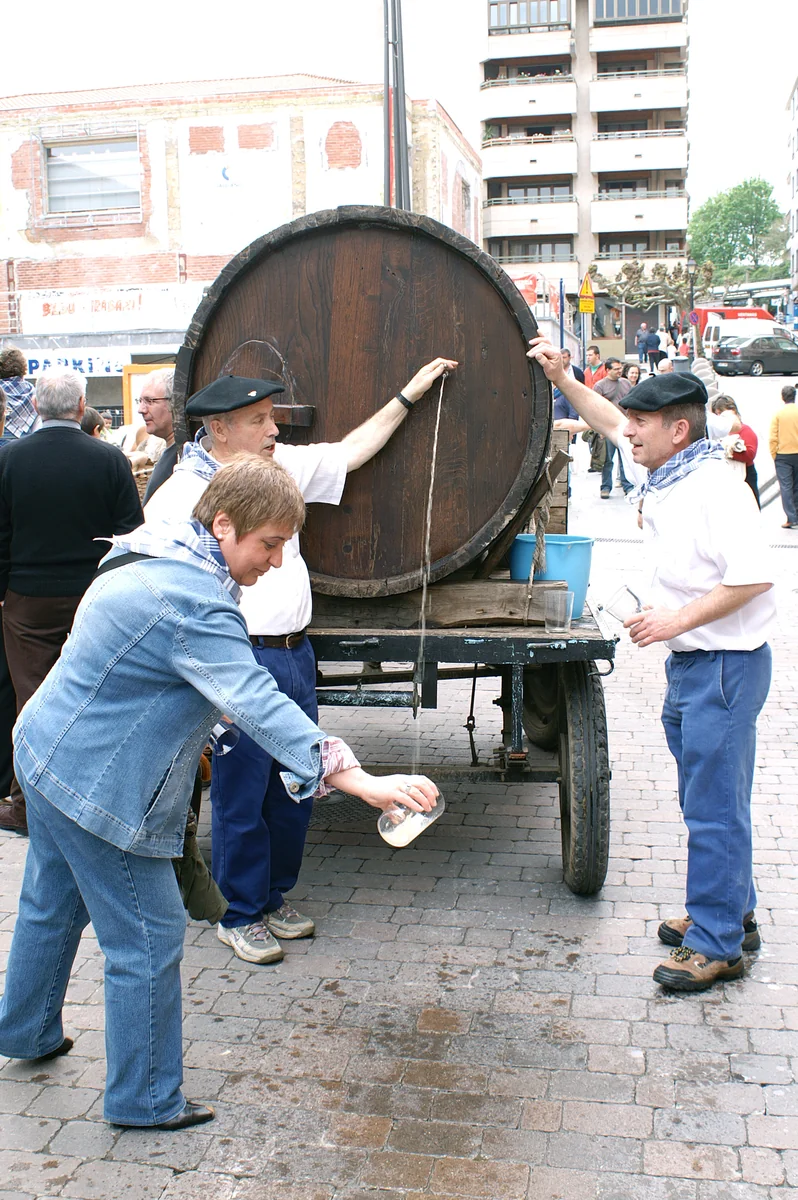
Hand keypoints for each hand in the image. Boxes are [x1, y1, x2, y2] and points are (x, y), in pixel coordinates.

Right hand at [324, 767, 438, 812]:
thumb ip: (394, 807)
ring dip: (425, 800)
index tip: (436, 794)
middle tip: (433, 803)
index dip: (431, 785)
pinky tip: (419, 809)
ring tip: (428, 808)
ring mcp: (397, 786)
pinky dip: (415, 804)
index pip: (421, 778)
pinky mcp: (392, 793)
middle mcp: (402, 780)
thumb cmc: (374, 791)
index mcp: (403, 779)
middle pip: (422, 784)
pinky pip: (406, 798)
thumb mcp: (387, 799)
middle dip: (430, 794)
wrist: (363, 786)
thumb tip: (399, 819)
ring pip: (417, 791)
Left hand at [402, 358, 457, 403]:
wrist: (411, 393)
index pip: (439, 361)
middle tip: (455, 365)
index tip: (454, 365)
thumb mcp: (429, 379)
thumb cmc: (417, 386)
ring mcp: (427, 373)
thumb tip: (443, 366)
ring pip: (438, 366)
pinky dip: (442, 370)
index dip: (448, 362)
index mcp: (428, 368)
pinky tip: (444, 372)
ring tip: (452, 367)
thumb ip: (436, 372)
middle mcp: (428, 369)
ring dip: (445, 366)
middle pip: (439, 362)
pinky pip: (436, 371)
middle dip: (448, 363)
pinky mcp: (427, 377)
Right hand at [526, 337, 566, 386]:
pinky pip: (546, 341)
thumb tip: (537, 355)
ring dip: (537, 341)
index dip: (536, 351)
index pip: (544, 349)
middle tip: (528, 354)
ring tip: (530, 343)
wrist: (558, 376)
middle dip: (535, 348)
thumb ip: (543, 361)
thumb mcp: (548, 369)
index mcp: (556, 353)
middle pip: (543, 344)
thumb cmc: (554, 373)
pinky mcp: (551, 349)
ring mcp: (553, 348)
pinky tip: (538, 331)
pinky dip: (542, 336)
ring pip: (545, 341)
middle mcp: (555, 349)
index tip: (530, 355)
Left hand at [625, 606, 683, 646]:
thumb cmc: (670, 614)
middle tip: (631, 634)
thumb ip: (649, 607)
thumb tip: (644, 607)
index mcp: (647, 614)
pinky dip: (641, 644)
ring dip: (634, 639)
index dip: (626, 623)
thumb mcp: (658, 607)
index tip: (624, 625)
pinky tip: (640, 644)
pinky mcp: (656, 637)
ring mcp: (651, 630)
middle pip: (634, 629)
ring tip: (634, 640)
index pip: (632, 619)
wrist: (679, 620)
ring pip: (638, 636)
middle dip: (631, 633)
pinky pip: (645, 642)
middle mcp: (648, 622)